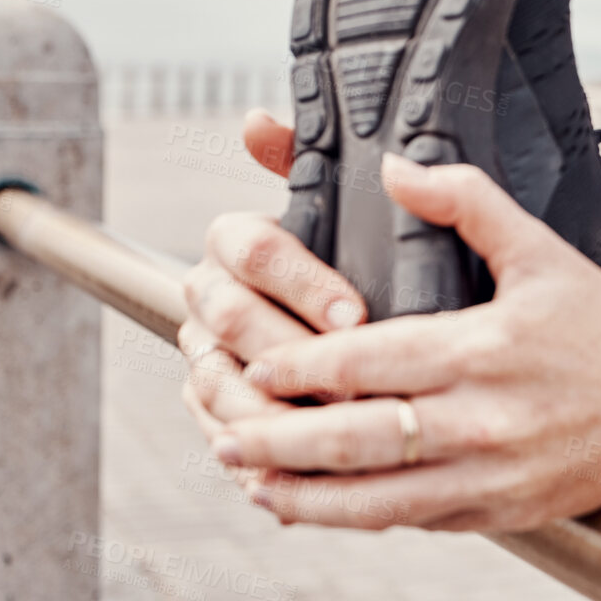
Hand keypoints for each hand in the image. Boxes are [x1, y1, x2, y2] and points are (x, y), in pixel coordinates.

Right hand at [179, 110, 367, 506]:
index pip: (249, 245)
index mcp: (240, 241)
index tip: (358, 311)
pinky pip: (219, 435)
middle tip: (347, 380)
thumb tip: (256, 121)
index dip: (301, 279)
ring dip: (269, 409)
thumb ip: (320, 165)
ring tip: (328, 435)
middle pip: (228, 316)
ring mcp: (208, 356)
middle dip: (288, 348)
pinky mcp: (216, 413)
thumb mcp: (370, 222)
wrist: (392, 341)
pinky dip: (258, 458)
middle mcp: (213, 296)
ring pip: (216, 382)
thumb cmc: (380, 269)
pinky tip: (300, 480)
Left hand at [203, 152, 600, 533]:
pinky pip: (415, 521)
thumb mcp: (543, 249)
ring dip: (303, 496)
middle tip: (223, 433)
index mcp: (482, 349)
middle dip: (276, 440)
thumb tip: (393, 166)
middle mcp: (481, 420)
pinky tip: (324, 509)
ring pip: (372, 500)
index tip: (253, 363)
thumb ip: (466, 203)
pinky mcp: (503, 515)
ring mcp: (491, 477)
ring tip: (253, 483)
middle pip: (351, 439)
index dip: (297, 367)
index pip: (362, 363)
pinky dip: (359, 518)